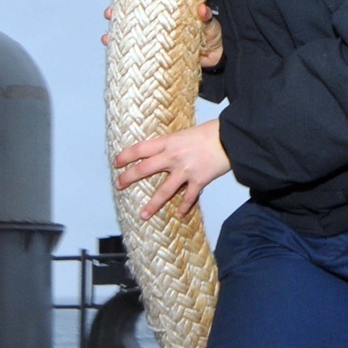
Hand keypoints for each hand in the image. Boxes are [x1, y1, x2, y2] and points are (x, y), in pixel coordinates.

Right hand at [102, 2, 222, 69]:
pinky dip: (128, 58)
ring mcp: (157, 43)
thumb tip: (201, 9)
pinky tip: (118, 58)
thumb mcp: (209, 24)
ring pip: (133, 38)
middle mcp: (160, 27)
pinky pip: (140, 58)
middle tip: (110, 15)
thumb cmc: (212, 36)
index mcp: (170, 14)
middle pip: (135, 19)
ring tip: (107, 38)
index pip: (148, 3)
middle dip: (119, 16)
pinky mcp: (158, 59)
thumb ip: (205, 18)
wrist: (217, 58)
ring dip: (119, 38)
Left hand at [114, 120, 230, 217]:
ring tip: (143, 214)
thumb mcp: (185, 134)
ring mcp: (185, 170)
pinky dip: (184, 207)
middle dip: (129, 178)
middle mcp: (173, 157)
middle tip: (119, 185)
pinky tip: (179, 215)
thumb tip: (164, 153)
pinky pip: (188, 197)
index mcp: (168, 142)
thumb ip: (173, 144)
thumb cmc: (211, 132)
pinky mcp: (199, 180)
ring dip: (152, 204)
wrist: (230, 138)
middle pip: (144, 169)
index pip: (140, 149)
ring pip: (164, 191)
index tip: (116, 163)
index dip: (125, 156)